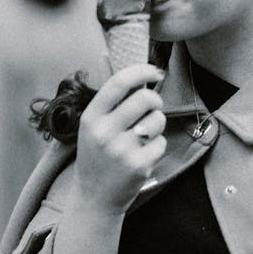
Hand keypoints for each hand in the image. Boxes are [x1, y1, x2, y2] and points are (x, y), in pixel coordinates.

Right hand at [74, 63, 166, 215]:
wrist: (95, 197)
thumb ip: (109, 98)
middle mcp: (104, 132)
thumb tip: (112, 56)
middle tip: (151, 108)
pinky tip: (142, 155)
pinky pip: (161, 142)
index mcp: (91, 117)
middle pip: (146, 98)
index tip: (155, 71)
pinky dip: (156, 146)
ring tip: (142, 136)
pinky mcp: (138, 166)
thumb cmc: (97, 154)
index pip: (120, 82)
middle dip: (155, 100)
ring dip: (156, 124)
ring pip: (157, 119)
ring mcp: (121, 150)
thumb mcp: (92, 124)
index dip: (142, 71)